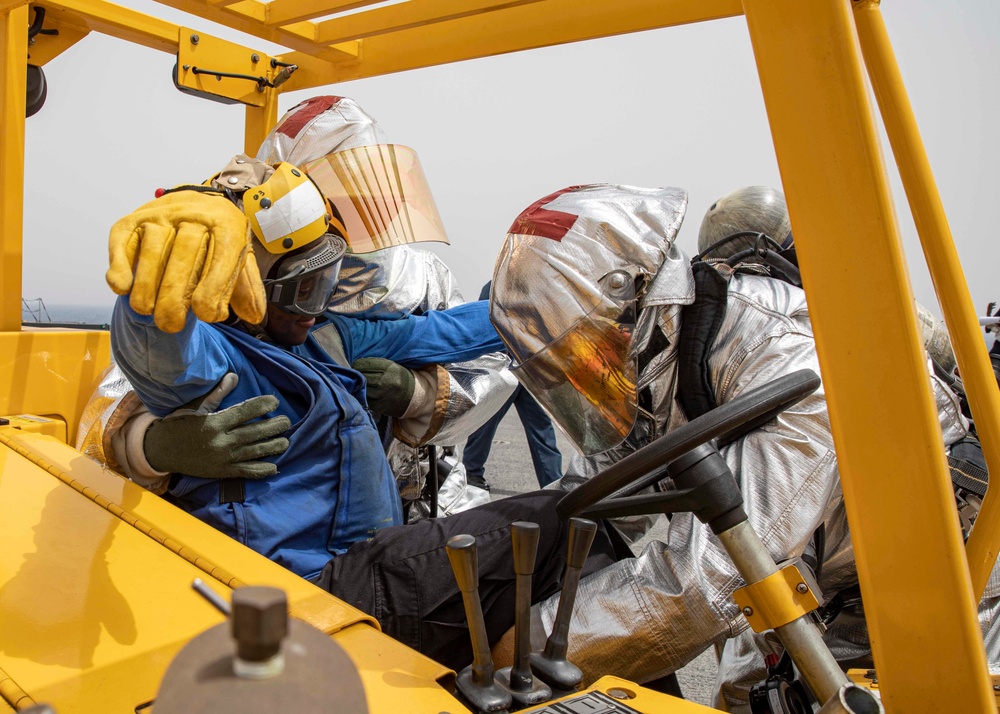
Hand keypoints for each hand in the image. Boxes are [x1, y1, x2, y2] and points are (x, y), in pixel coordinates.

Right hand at [107, 190, 265, 332]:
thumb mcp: (240, 257)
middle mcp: (193, 215)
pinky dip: (119, 264)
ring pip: (151, 251)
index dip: (213, 287)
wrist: (196, 202)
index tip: (206, 315)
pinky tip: (122, 288)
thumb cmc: (219, 240)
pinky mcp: (133, 220)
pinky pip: (123, 240)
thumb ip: (247, 287)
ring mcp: (161, 215)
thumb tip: (254, 316)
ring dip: (146, 286)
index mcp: (227, 224)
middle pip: (183, 256)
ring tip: (147, 311)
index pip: (222, 256)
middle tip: (170, 324)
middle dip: (173, 296)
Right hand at [143, 374, 290, 478]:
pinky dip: (261, 471)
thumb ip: (217, 394)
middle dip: (273, 427)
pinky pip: (245, 472)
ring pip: (253, 452)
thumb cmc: (180, 424)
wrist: (161, 451)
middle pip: (253, 433)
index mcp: (214, 422)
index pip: (244, 412)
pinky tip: (274, 467)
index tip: (275, 402)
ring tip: (286, 442)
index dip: (262, 406)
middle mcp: (220, 441)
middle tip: (287, 422)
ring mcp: (222, 458)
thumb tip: (234, 377)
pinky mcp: (221, 472)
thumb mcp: (195, 407)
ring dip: (272, 447)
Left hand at [352, 357, 415, 417]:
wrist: (413, 397)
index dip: (358, 364)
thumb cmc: (399, 378)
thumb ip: (376, 364)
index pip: (364, 364)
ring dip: (358, 385)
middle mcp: (384, 381)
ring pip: (361, 388)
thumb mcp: (392, 366)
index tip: (357, 365)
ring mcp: (380, 395)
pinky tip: (365, 392)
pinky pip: (364, 398)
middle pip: (361, 376)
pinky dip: (362, 394)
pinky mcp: (378, 406)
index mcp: (389, 368)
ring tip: (360, 383)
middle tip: (357, 374)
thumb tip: (357, 363)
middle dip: (357, 374)